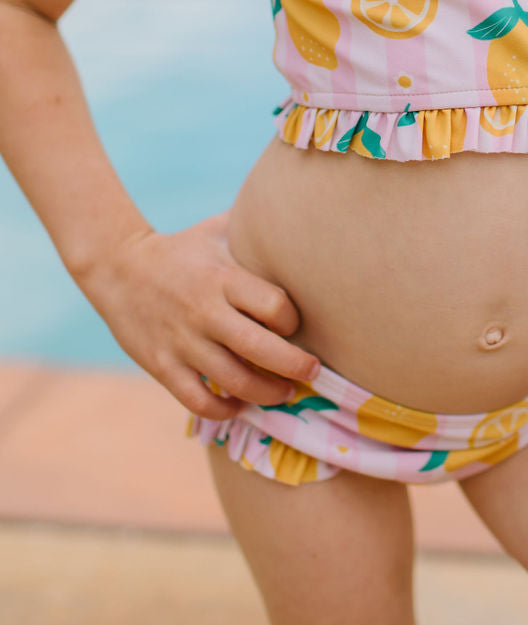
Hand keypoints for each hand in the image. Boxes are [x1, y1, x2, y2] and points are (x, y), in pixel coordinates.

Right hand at [77, 210, 320, 419]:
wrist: (117, 268)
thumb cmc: (181, 250)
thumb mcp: (217, 231)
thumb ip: (254, 228)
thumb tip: (295, 215)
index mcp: (222, 278)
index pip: (274, 306)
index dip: (292, 320)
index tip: (293, 324)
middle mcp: (204, 312)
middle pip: (261, 349)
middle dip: (295, 367)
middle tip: (312, 372)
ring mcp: (182, 342)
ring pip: (234, 381)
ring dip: (266, 394)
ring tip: (283, 392)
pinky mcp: (161, 366)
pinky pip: (198, 401)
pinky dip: (224, 410)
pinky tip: (239, 405)